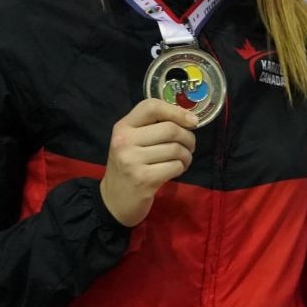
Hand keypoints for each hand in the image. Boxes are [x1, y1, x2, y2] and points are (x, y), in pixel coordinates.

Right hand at [99, 99, 197, 226]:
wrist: (114, 200)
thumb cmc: (129, 166)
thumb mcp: (133, 142)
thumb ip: (153, 127)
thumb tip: (190, 118)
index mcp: (122, 127)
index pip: (151, 106)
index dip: (176, 111)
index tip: (192, 121)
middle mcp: (124, 141)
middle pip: (170, 129)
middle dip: (188, 138)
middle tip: (189, 147)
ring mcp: (132, 160)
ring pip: (176, 149)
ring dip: (187, 156)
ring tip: (181, 161)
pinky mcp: (143, 179)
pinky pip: (175, 166)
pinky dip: (181, 168)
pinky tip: (175, 171)